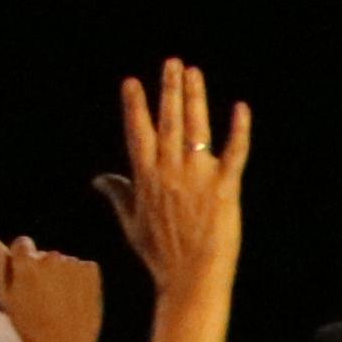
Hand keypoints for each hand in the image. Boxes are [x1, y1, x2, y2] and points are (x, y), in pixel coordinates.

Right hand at [0, 234, 102, 341]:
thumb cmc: (29, 324)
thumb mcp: (7, 296)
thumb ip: (0, 264)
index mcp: (26, 262)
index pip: (22, 244)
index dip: (22, 260)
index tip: (25, 278)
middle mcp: (50, 258)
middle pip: (43, 256)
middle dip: (41, 270)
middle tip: (41, 299)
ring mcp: (72, 264)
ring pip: (63, 263)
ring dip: (61, 276)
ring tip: (59, 302)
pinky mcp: (91, 272)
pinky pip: (82, 268)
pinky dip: (79, 279)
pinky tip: (74, 299)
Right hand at [103, 61, 249, 297]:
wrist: (191, 278)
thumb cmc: (160, 255)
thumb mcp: (131, 223)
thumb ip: (117, 194)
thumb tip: (100, 178)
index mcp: (145, 176)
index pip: (137, 131)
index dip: (135, 106)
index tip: (132, 82)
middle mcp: (170, 171)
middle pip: (168, 121)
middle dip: (169, 89)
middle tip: (172, 63)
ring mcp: (198, 177)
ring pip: (196, 128)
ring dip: (195, 97)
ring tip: (193, 72)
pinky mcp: (226, 188)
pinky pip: (234, 152)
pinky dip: (239, 130)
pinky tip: (241, 108)